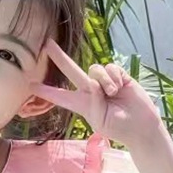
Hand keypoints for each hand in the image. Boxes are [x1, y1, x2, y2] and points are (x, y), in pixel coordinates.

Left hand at [30, 39, 163, 148]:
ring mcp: (104, 81)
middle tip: (46, 43)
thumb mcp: (100, 120)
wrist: (141, 126)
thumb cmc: (119, 128)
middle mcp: (91, 90)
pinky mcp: (118, 75)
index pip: (60, 96)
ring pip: (94, 69)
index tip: (30, 85)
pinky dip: (113, 77)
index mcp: (82, 104)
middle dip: (59, 57)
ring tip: (113, 94)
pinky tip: (120, 88)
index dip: (46, 91)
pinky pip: (110, 67)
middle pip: (71, 70)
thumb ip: (93, 101)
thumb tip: (93, 81)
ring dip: (103, 81)